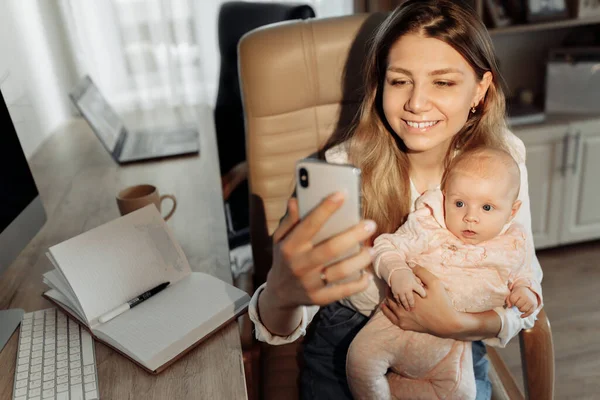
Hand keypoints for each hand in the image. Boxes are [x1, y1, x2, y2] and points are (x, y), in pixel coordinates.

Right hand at [265, 193, 376, 308]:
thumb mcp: (280, 238)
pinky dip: (358, 284)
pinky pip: (343, 292)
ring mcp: (310, 283)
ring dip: (360, 260)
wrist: (279, 292)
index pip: (309, 225)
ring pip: (341, 271)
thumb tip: (296, 199)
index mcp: (290, 246)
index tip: (342, 194)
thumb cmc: (285, 257)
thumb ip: (289, 220)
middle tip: (370, 224)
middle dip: (353, 235)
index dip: (326, 208)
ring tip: (371, 250)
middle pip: (330, 249)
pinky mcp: (319, 298)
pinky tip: (367, 274)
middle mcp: (299, 265)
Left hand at [381, 266, 461, 337]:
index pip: (396, 284)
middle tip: (390, 282)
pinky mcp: (404, 325)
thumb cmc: (442, 301)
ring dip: (388, 297)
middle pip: (391, 294)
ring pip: (389, 305)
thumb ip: (421, 272)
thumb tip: (409, 263)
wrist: (446, 323)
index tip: (394, 275)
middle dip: (390, 287)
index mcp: (410, 295)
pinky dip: (386, 310)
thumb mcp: (435, 283)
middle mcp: (403, 307)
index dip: (394, 279)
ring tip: (388, 290)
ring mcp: (402, 317)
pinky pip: (391, 317)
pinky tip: (384, 305)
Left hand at [507, 286, 537, 317]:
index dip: (511, 302)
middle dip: (516, 305)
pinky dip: (525, 315)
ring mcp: (531, 301)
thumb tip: (509, 306)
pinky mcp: (535, 306)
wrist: (530, 291)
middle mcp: (526, 296)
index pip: (513, 300)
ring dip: (520, 309)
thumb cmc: (519, 293)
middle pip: (518, 305)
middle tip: (518, 302)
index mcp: (520, 291)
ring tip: (521, 305)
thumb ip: (508, 299)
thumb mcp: (512, 293)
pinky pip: (529, 313)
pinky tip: (521, 315)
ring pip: (523, 310)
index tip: (513, 301)